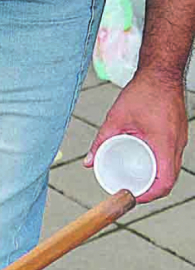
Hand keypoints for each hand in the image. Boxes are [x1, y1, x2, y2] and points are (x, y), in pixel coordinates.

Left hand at [85, 68, 188, 201]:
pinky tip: (147, 165)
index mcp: (164, 143)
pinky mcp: (179, 134)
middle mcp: (177, 144)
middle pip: (170, 179)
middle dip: (152, 191)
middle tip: (132, 192)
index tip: (134, 196)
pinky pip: (172, 157)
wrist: (162, 73)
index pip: (165, 182)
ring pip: (173, 169)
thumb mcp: (116, 119)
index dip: (150, 196)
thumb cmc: (142, 92)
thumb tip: (88, 162)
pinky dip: (161, 166)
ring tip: (138, 182)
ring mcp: (181, 139)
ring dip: (158, 179)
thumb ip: (101, 141)